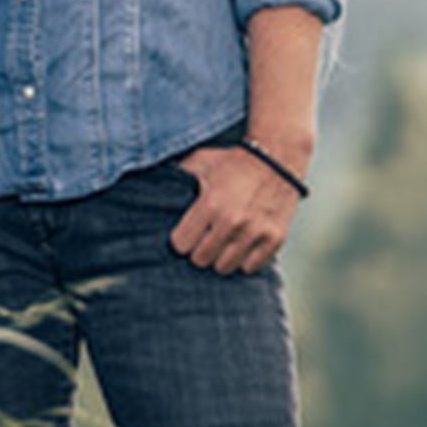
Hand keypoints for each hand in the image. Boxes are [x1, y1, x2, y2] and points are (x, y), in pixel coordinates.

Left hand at [169, 145, 298, 274]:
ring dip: (220, 257)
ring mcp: (255, 233)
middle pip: (201, 260)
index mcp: (209, 204)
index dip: (181, 240)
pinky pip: (250, 268)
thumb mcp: (201, 161)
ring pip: (224, 267)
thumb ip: (178, 173)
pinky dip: (244, 260)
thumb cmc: (233, 160)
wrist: (277, 158)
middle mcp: (231, 222)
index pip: (181, 245)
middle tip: (204, 239)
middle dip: (199, 250)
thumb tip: (149, 178)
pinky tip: (242, 245)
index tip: (185, 234)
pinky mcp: (274, 239)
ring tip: (222, 243)